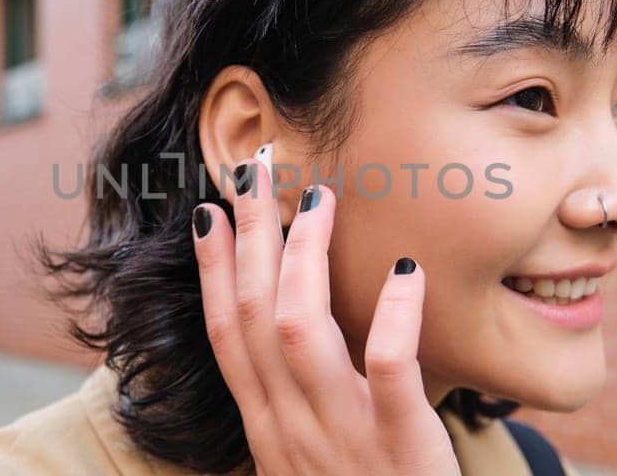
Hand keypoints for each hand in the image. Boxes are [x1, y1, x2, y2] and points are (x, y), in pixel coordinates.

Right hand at [190, 158, 459, 474]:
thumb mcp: (312, 461)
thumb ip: (298, 405)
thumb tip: (290, 338)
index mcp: (268, 430)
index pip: (225, 336)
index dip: (213, 270)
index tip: (211, 211)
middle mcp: (291, 430)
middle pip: (252, 315)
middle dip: (248, 237)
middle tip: (256, 170)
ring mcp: (342, 439)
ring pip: (300, 330)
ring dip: (303, 258)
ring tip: (318, 201)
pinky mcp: (402, 449)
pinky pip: (390, 371)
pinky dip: (395, 316)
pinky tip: (406, 271)